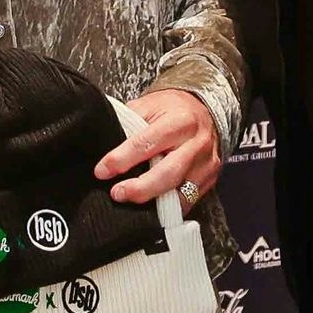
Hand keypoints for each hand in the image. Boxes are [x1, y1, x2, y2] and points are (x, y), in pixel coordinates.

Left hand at [97, 88, 220, 207]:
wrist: (205, 112)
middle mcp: (197, 143)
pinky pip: (188, 200)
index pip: (146, 143)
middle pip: (168, 173)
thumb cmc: (172, 109)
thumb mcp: (149, 106)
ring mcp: (206, 164)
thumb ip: (128, 124)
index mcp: (180, 121)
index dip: (121, 159)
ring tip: (130, 202)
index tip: (101, 171)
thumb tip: (103, 145)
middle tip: (117, 193)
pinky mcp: (210, 179)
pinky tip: (151, 207)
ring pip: (180, 192)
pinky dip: (168, 207)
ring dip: (152, 201)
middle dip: (140, 188)